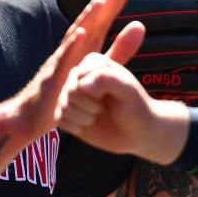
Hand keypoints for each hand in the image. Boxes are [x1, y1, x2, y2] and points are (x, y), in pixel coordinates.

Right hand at [11, 0, 139, 139]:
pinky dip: (71, 47)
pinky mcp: (52, 79)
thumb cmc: (64, 94)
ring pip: (74, 38)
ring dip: (86, 19)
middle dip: (104, 6)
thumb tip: (139, 27)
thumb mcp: (99, 68)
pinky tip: (81, 34)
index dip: (111, 6)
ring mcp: (59, 63)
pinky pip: (62, 62)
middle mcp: (70, 52)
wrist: (30, 118)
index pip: (99, 24)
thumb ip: (118, 52)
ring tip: (99, 2)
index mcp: (83, 50)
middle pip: (88, 24)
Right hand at [55, 43, 189, 164]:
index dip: (93, 92)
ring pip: (63, 106)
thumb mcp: (128, 91)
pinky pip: (60, 120)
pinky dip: (75, 127)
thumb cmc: (136, 108)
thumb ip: (107, 80)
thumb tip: (82, 86)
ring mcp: (72, 95)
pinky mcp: (68, 113)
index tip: (112, 95)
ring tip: (96, 116)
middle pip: (69, 91)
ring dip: (82, 117)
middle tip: (102, 108)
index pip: (79, 75)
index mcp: (93, 63)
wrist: (137, 133)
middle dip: (87, 106)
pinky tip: (88, 125)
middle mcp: (79, 77)